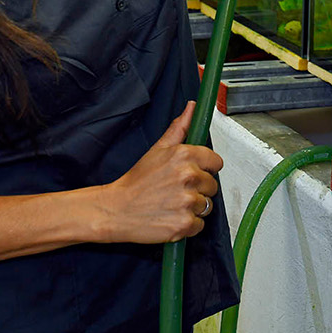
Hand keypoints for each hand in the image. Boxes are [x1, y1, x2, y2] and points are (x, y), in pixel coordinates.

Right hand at [95, 101, 222, 243]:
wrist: (116, 209)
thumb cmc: (136, 182)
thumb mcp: (157, 150)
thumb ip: (179, 128)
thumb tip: (192, 107)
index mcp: (184, 156)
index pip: (216, 162)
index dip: (205, 169)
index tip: (193, 173)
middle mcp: (188, 177)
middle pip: (212, 185)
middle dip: (198, 189)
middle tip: (176, 190)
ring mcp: (187, 201)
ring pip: (207, 206)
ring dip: (193, 208)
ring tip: (172, 204)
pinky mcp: (184, 224)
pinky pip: (199, 225)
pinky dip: (188, 225)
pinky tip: (171, 217)